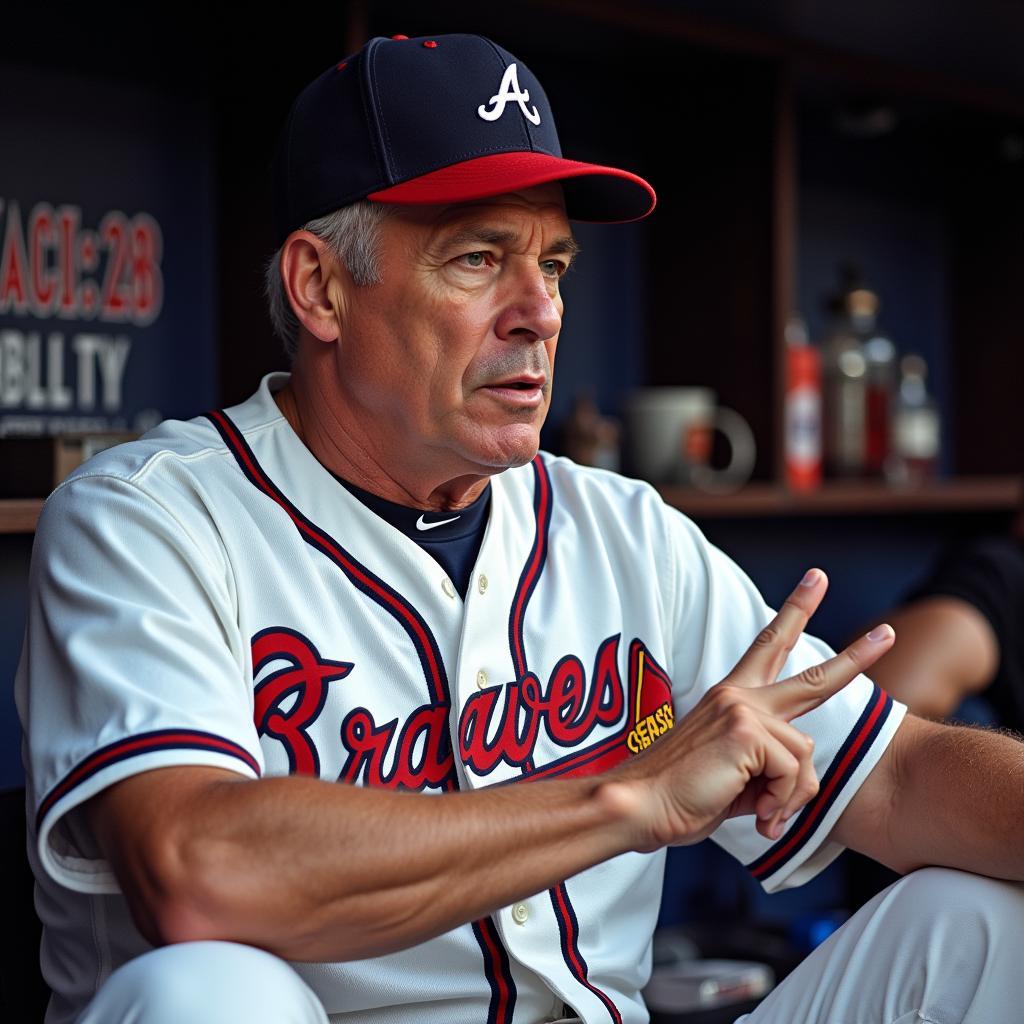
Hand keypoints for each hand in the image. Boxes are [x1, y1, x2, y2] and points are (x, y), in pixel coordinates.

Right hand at [601, 568, 895, 850]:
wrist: (641, 804)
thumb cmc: (680, 795)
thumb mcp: (732, 774)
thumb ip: (765, 766)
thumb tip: (793, 787)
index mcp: (731, 698)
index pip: (768, 647)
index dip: (794, 612)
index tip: (814, 581)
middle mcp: (740, 696)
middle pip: (813, 678)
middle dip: (856, 656)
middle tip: (887, 633)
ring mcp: (744, 710)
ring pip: (805, 756)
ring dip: (789, 796)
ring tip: (760, 814)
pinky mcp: (748, 732)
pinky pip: (793, 775)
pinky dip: (780, 805)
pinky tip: (755, 815)